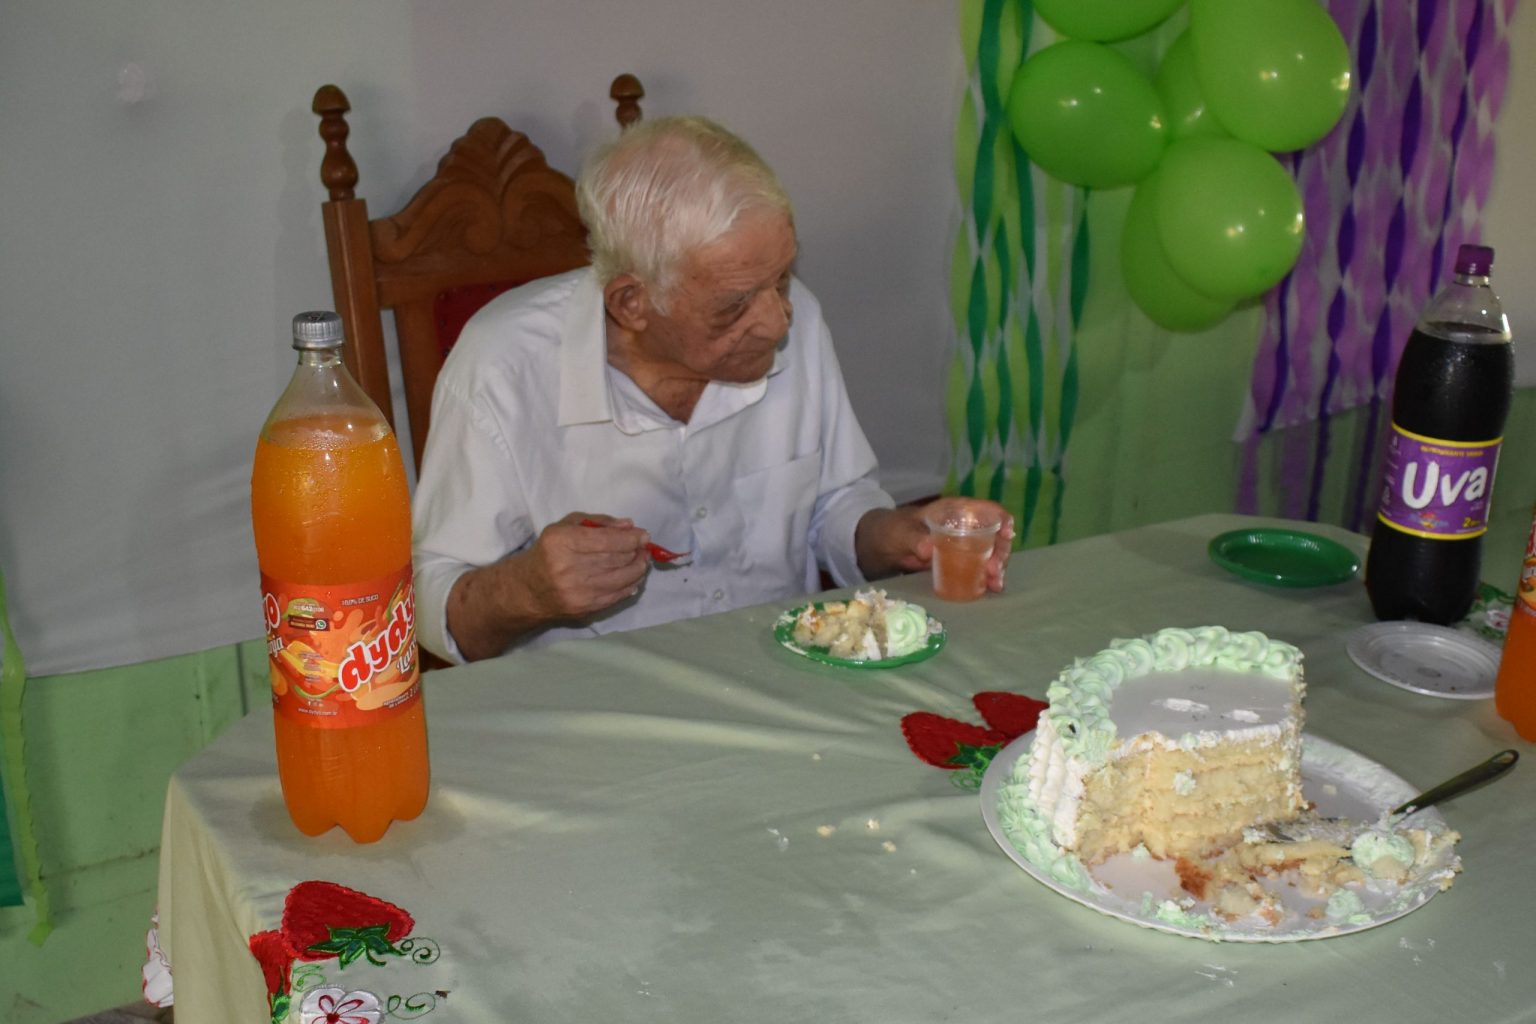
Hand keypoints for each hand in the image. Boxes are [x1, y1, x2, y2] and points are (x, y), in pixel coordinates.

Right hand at [523, 512, 651, 618]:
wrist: (529, 590)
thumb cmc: (549, 552)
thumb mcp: (565, 527)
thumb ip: (597, 522)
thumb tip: (629, 526)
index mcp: (562, 542)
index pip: (606, 540)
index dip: (631, 538)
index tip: (644, 536)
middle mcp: (569, 568)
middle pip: (616, 558)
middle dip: (636, 552)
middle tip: (644, 548)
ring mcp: (578, 592)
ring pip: (621, 578)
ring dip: (638, 568)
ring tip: (642, 561)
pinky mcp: (586, 609)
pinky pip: (617, 595)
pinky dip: (631, 585)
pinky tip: (634, 577)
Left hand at [855, 500, 1013, 591]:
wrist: (882, 546)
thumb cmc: (893, 530)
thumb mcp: (902, 533)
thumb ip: (914, 539)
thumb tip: (927, 549)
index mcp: (955, 511)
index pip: (987, 509)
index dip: (1002, 519)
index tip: (1007, 534)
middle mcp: (966, 526)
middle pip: (995, 535)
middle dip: (1000, 552)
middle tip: (995, 570)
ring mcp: (965, 545)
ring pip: (990, 553)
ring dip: (997, 568)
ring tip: (995, 584)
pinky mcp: (960, 562)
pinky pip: (979, 568)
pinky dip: (987, 578)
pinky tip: (990, 589)